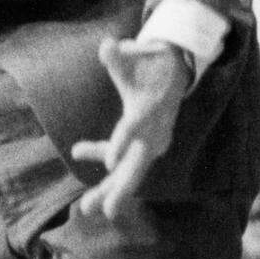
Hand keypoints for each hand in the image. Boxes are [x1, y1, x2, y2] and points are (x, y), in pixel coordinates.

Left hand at [72, 39, 188, 218]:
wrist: (175, 71)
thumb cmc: (151, 62)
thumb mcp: (138, 53)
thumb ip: (120, 54)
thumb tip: (107, 46)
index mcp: (148, 110)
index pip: (133, 130)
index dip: (121, 145)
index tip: (108, 165)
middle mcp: (152, 132)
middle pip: (135, 165)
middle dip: (120, 189)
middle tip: (105, 212)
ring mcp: (150, 143)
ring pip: (130, 172)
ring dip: (110, 191)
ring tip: (88, 210)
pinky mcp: (145, 147)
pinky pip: (125, 164)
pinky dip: (108, 172)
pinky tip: (84, 174)